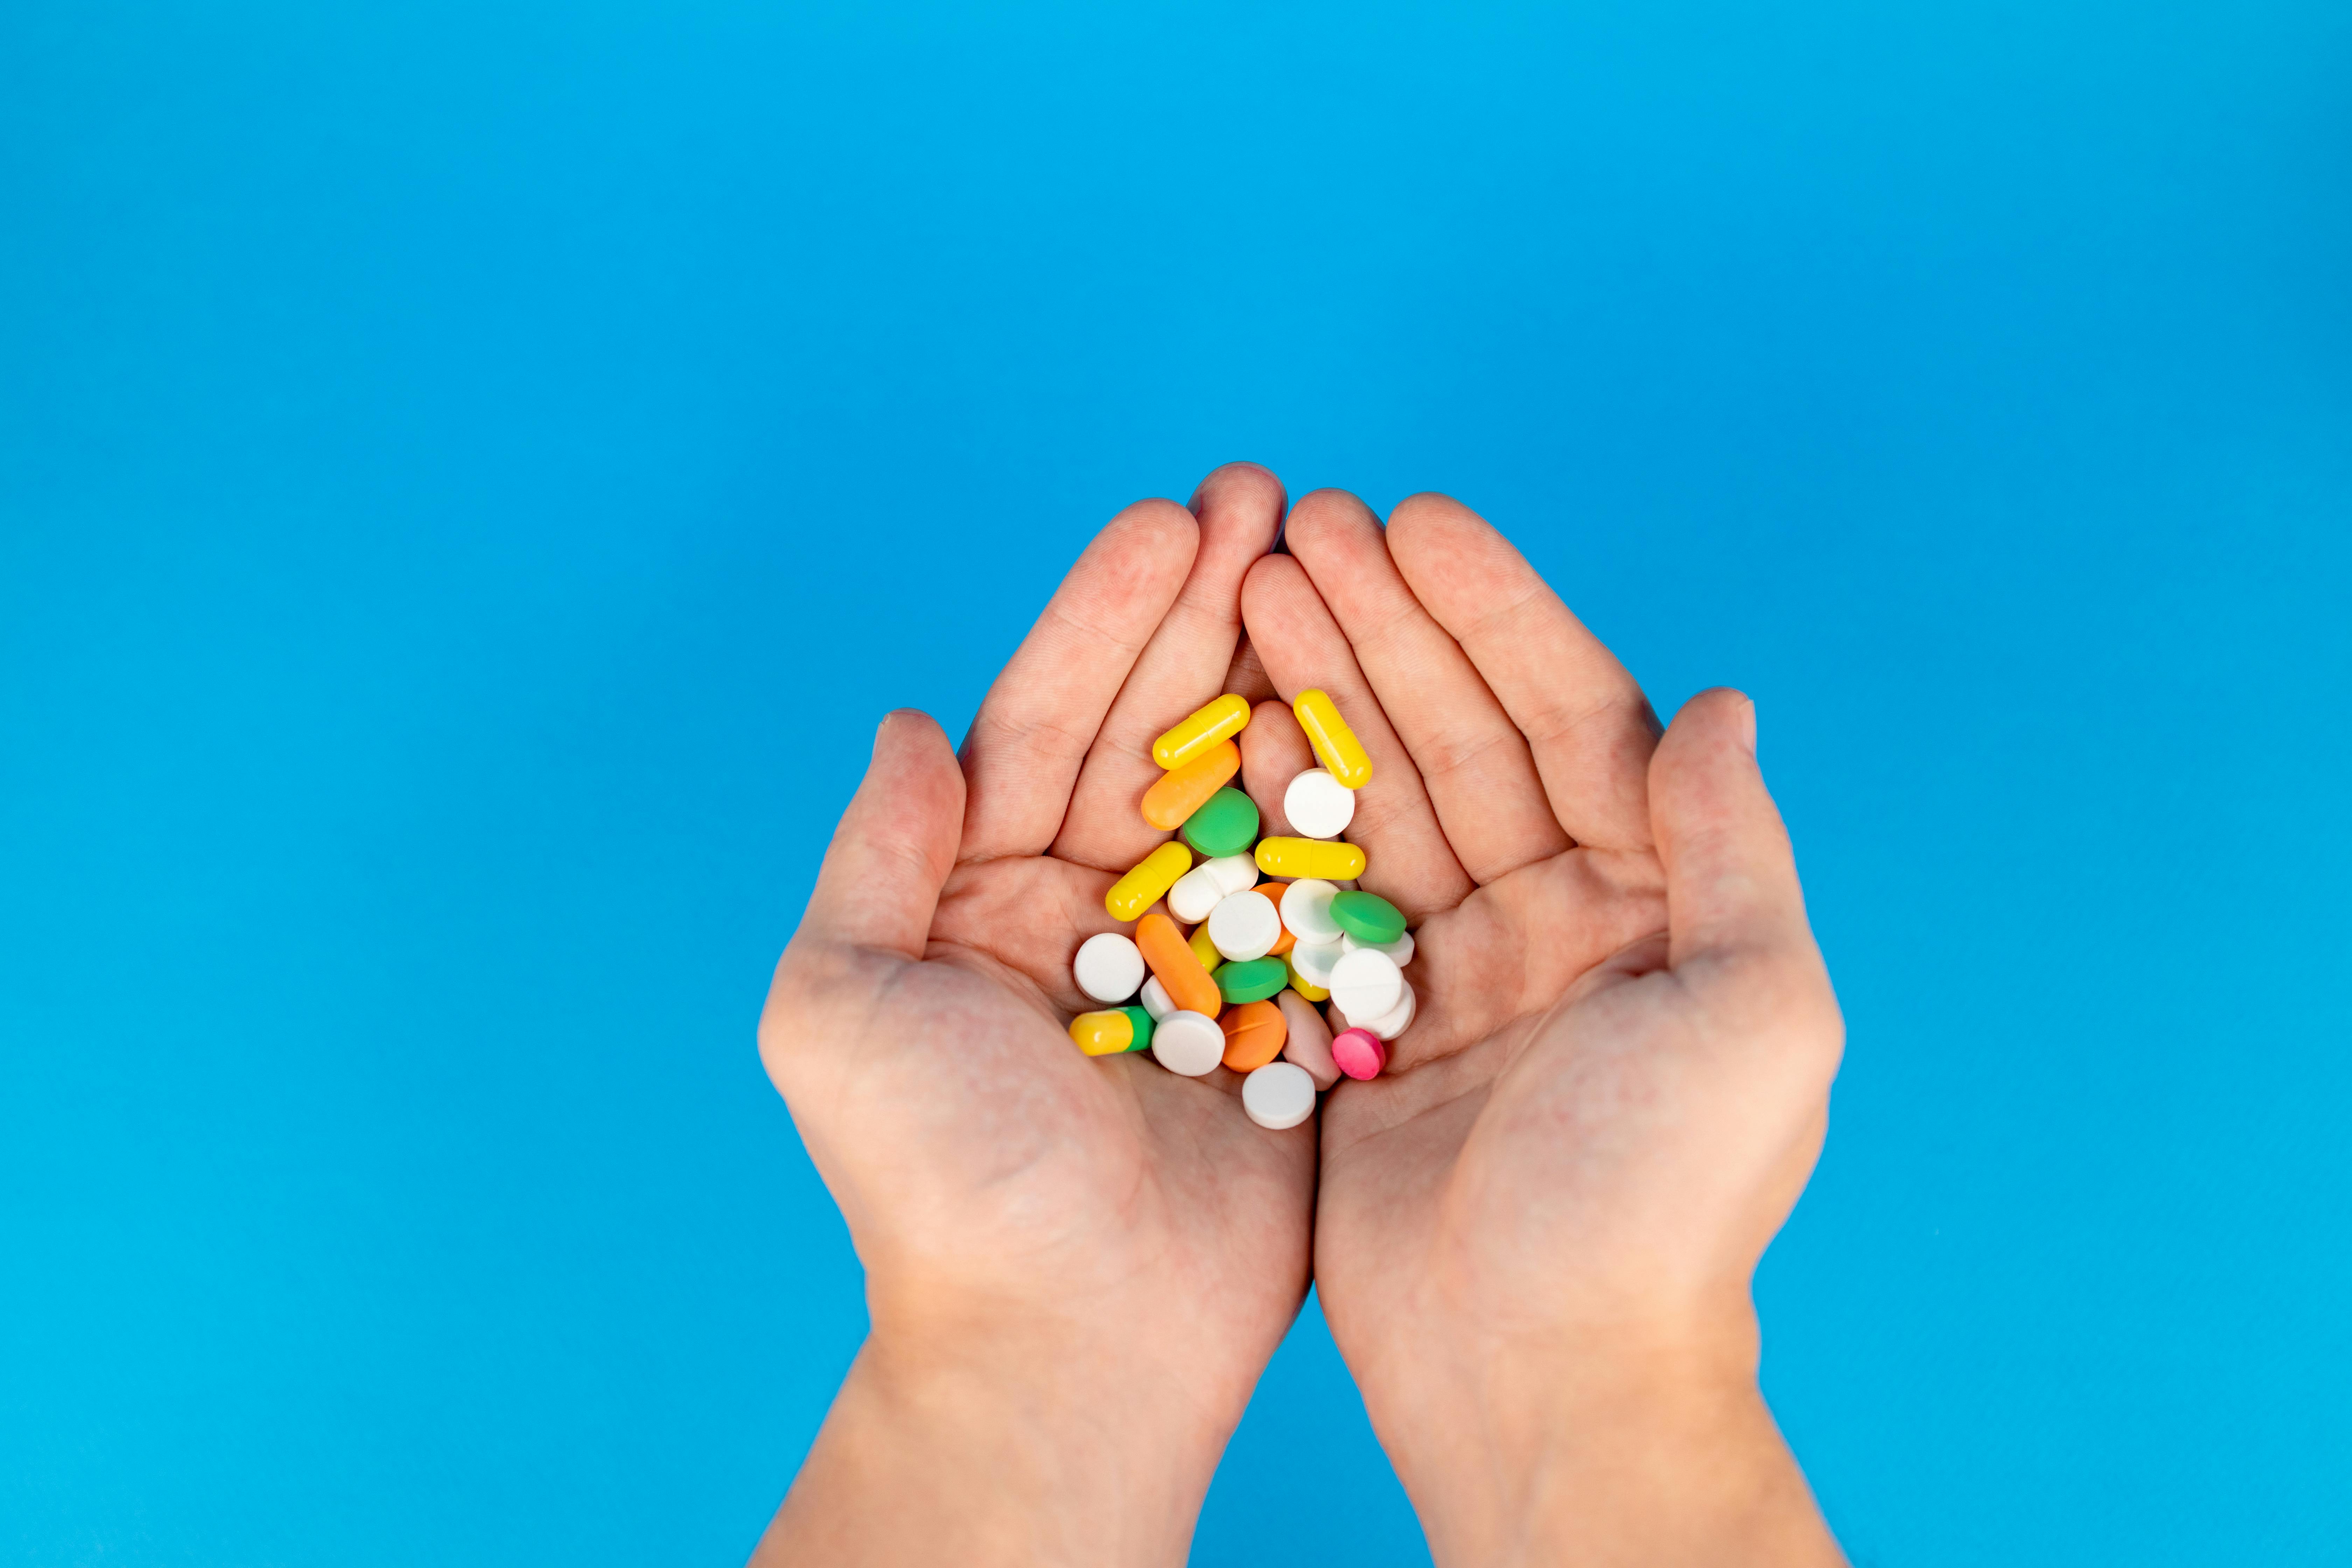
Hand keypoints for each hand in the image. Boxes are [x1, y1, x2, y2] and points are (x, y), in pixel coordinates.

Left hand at [751, 466, 1311, 1566]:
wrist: (1066, 1346)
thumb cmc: (938, 1189)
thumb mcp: (842, 1008)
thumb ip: (873, 860)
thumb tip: (910, 722)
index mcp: (986, 893)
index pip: (1051, 721)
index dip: (1107, 616)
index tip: (1169, 519)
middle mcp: (1095, 907)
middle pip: (1155, 729)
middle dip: (1207, 609)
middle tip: (1266, 493)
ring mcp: (1199, 955)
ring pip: (1245, 784)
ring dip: (1285, 671)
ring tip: (1330, 555)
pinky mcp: (1286, 1014)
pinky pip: (1321, 886)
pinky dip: (1350, 796)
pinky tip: (1382, 696)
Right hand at [1242, 492, 1847, 1565]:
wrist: (1544, 1373)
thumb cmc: (1665, 1203)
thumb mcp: (1759, 1013)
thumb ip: (1735, 853)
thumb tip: (1721, 703)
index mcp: (1656, 903)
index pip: (1572, 716)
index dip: (1496, 611)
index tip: (1412, 520)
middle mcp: (1561, 918)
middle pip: (1465, 735)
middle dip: (1388, 624)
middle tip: (1300, 523)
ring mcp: (1456, 967)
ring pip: (1384, 793)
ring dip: (1324, 685)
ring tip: (1252, 583)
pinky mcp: (1368, 1024)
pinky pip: (1320, 884)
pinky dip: (1281, 800)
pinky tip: (1230, 713)